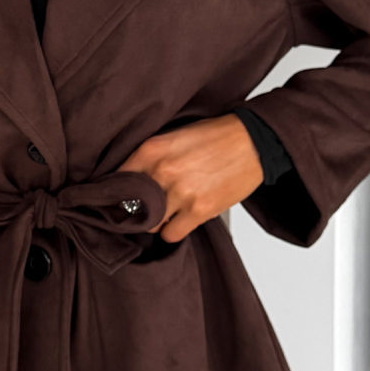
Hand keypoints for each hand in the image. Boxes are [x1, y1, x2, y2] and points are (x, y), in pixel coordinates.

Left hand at [118, 114, 263, 241]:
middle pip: (131, 206)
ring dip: (156, 222)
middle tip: (144, 209)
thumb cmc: (216, 137)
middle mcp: (162, 171)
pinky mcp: (200, 210)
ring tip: (167, 213)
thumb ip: (150, 157)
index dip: (116, 192)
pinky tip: (179, 221)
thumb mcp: (174, 136)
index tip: (118, 199)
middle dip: (137, 209)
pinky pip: (171, 234)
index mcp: (152, 150)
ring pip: (150, 223)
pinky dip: (173, 231)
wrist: (254, 142)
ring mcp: (181, 192)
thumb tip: (128, 179)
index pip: (117, 180)